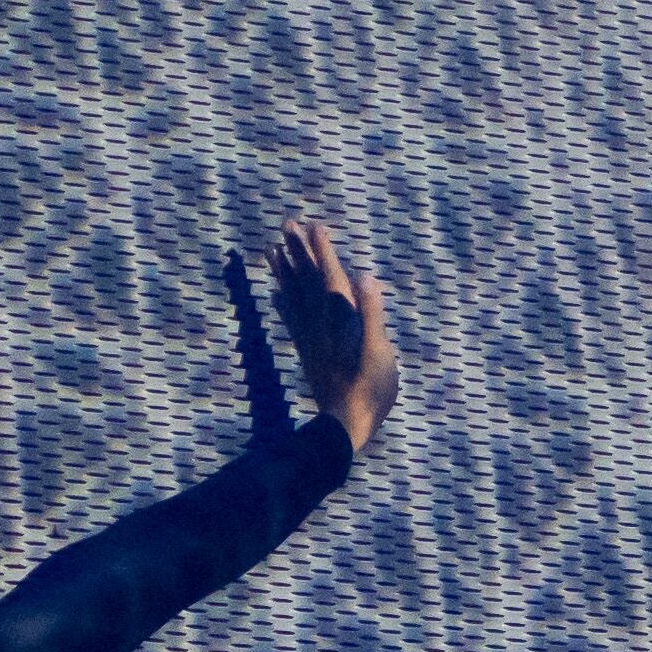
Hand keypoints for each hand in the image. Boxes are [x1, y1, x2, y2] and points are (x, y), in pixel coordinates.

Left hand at [267, 216, 396, 455]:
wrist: (345, 426)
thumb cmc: (370, 391)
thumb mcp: (379, 352)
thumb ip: (372, 314)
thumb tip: (366, 278)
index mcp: (341, 321)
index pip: (329, 278)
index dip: (322, 251)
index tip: (313, 225)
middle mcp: (321, 325)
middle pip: (307, 282)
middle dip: (299, 252)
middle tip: (287, 224)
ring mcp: (312, 339)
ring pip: (295, 298)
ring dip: (285, 272)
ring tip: (272, 250)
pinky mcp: (309, 353)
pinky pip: (292, 322)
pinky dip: (283, 304)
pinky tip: (274, 294)